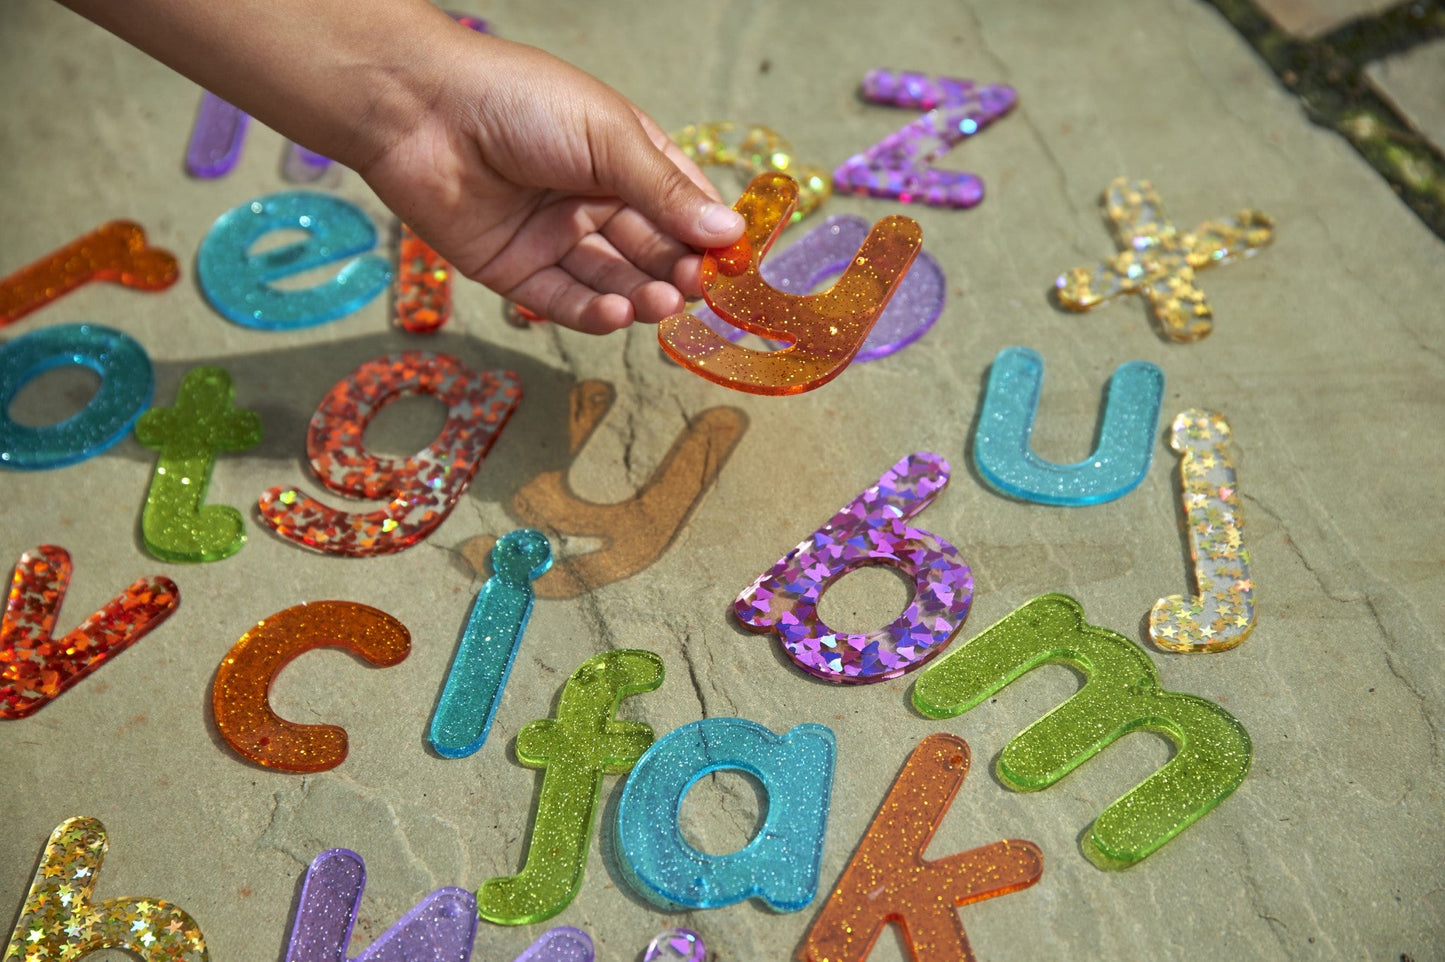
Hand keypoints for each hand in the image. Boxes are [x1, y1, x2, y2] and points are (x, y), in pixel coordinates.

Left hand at [358, 25, 744, 333]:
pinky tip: (619, 313)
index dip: (709, 235)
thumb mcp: (608, 138)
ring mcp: (554, 238)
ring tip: (662, 303)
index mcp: (624, 158)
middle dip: (678, 271)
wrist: (420, 109)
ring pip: (612, 281)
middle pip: (651, 249)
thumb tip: (730, 233)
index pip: (682, 205)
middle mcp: (593, 200)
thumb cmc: (521, 101)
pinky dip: (595, 313)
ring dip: (642, 297)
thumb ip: (666, 192)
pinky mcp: (515, 271)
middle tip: (697, 289)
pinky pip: (564, 301)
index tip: (735, 263)